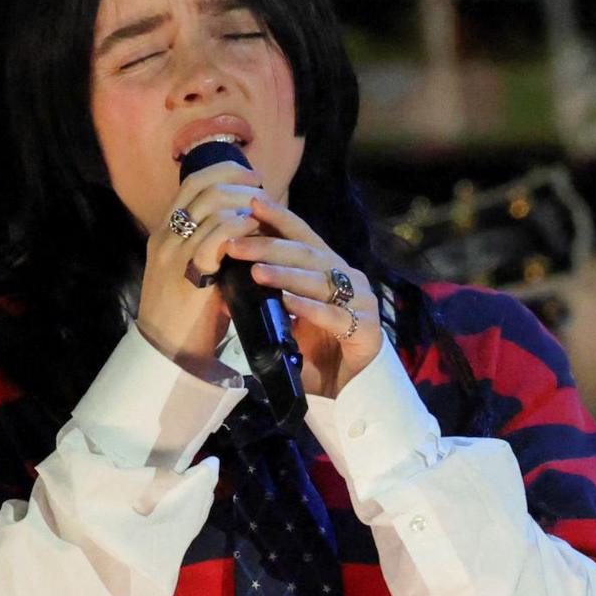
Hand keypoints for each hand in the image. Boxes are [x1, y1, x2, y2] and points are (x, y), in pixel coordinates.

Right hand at [134, 156, 268, 369]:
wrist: (167, 352)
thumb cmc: (187, 315)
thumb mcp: (192, 271)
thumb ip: (208, 245)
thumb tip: (244, 224)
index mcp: (165, 232)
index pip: (192, 183)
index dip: (223, 171)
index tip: (250, 176)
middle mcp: (166, 237)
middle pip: (202, 187)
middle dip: (238, 182)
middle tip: (262, 191)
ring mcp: (176, 254)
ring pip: (211, 207)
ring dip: (243, 204)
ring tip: (262, 213)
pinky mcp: (190, 274)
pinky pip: (218, 237)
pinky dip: (240, 228)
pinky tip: (256, 231)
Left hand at [220, 193, 386, 398]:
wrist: (350, 394)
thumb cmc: (317, 354)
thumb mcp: (287, 320)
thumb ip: (268, 298)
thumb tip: (228, 279)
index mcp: (331, 270)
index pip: (303, 237)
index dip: (279, 218)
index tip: (251, 202)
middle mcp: (349, 279)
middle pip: (307, 255)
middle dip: (269, 246)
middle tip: (235, 244)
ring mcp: (361, 303)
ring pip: (320, 281)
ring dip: (285, 274)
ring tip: (255, 271)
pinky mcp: (367, 330)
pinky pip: (334, 316)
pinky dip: (309, 308)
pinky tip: (287, 302)